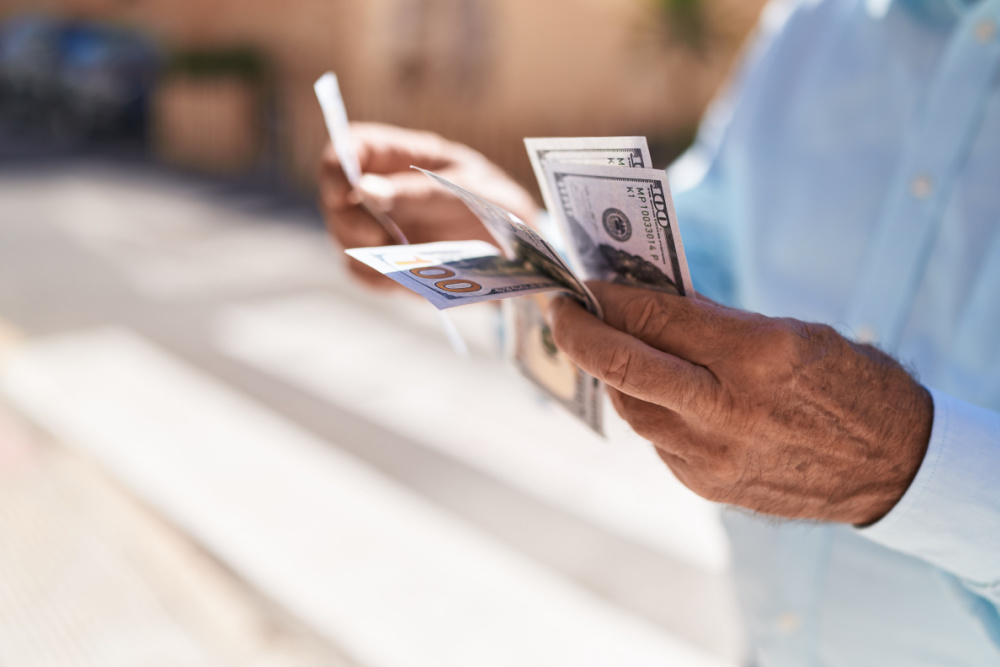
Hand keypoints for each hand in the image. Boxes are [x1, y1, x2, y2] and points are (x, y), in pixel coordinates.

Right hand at [319, 122, 538, 287]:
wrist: (523, 256)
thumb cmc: (499, 208)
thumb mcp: (470, 193)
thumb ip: (420, 191)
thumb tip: (365, 188)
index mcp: (405, 156)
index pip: (352, 146)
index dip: (338, 164)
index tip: (346, 192)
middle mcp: (385, 190)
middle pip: (335, 199)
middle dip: (349, 222)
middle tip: (379, 240)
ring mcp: (383, 227)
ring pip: (343, 239)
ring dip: (363, 254)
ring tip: (404, 261)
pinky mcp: (389, 262)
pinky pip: (363, 274)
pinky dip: (379, 280)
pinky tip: (408, 279)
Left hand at [548, 281, 933, 524]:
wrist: (892, 467)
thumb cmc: (847, 383)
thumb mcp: (790, 333)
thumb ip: (713, 322)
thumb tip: (645, 303)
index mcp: (757, 356)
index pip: (654, 318)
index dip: (609, 296)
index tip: (586, 282)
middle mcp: (728, 410)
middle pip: (622, 367)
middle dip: (578, 332)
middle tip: (560, 309)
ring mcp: (714, 457)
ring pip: (631, 408)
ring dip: (611, 373)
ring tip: (604, 346)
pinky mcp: (708, 487)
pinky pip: (657, 440)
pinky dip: (647, 409)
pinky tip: (652, 391)